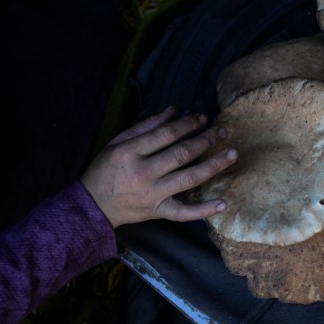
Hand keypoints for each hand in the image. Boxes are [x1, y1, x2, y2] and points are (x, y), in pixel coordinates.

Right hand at [81, 106, 237, 226]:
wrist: (92, 206)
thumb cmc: (105, 169)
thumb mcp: (118, 141)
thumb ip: (147, 125)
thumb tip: (174, 110)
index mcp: (130, 151)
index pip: (167, 134)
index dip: (188, 124)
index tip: (203, 118)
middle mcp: (143, 173)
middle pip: (181, 154)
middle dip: (205, 140)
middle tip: (222, 131)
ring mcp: (152, 194)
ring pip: (188, 179)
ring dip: (213, 166)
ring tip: (232, 153)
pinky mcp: (157, 212)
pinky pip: (183, 213)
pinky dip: (204, 210)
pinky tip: (223, 203)